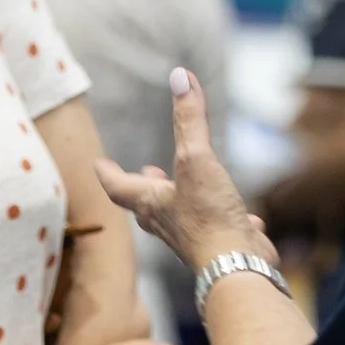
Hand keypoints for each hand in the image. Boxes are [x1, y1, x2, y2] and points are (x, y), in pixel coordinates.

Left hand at [97, 68, 270, 272]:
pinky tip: (247, 216)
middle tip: (142, 173)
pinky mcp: (220, 247)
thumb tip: (180, 76)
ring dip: (179, 201)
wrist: (236, 268)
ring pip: (180, 218)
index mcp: (151, 203)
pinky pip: (220, 229)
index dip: (107, 172)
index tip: (97, 164)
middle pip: (146, 204)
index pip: (117, 186)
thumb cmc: (209, 216)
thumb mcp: (197, 159)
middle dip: (144, 187)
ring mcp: (193, 238)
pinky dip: (227, 218)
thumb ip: (190, 119)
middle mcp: (167, 223)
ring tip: (182, 189)